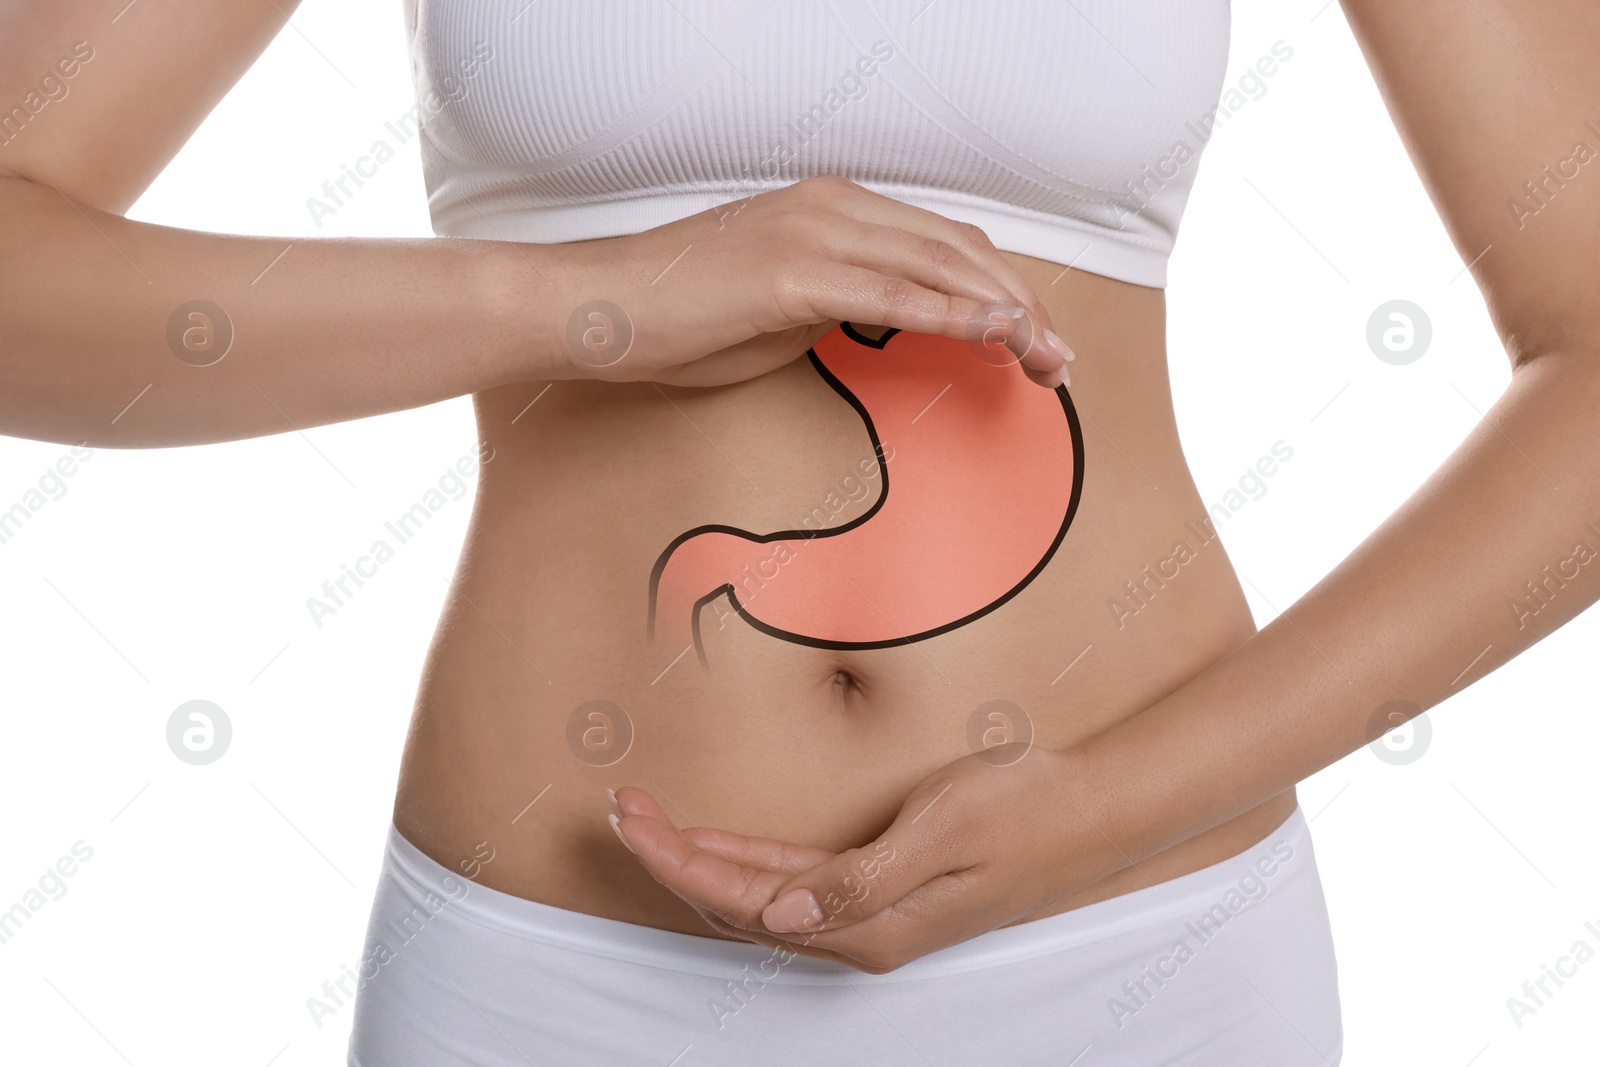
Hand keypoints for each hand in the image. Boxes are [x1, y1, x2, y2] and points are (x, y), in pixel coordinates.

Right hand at [549, 174, 1074, 388]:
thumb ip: (840, 307)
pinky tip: (993, 334)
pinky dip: (951, 313)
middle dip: (1022, 304)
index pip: (944, 243)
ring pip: (939, 265)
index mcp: (834, 209)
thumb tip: (885, 324)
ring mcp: (813, 233)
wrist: (604, 310)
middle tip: (1059, 362)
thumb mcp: (781, 313)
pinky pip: (890, 293)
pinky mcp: (791, 272)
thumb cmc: (683, 318)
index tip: (1035, 340)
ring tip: (1043, 358)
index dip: (1001, 288)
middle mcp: (833, 207)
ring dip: (1003, 313)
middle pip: (959, 250)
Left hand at [609, 745, 1124, 973]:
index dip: (678, 860)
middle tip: (620, 806)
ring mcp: (872, 913)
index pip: (744, 901)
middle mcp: (862, 931)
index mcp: (870, 925)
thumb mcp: (944, 828)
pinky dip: (744, 859)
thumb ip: (861, 878)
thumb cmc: (1026, 807)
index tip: (631, 816)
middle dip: (672, 858)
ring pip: (760, 895)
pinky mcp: (884, 888)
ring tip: (647, 818)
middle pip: (739, 905)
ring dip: (701, 859)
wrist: (1095, 811)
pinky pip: (793, 881)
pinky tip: (714, 840)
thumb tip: (781, 914)